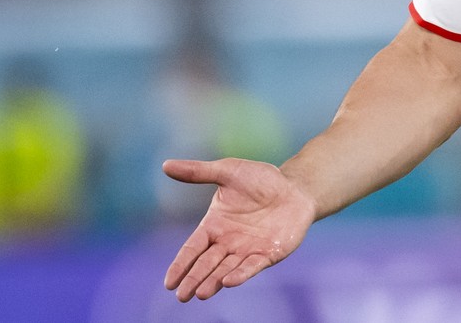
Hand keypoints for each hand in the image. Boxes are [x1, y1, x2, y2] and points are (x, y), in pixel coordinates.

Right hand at [162, 158, 316, 301]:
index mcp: (214, 225)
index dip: (181, 264)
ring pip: (226, 270)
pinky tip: (228, 282)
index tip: (169, 282)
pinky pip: (252, 266)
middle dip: (194, 279)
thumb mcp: (227, 171)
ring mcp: (247, 250)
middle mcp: (228, 242)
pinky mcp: (268, 254)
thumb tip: (164, 165)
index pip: (193, 248)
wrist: (295, 187)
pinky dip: (240, 274)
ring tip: (200, 293)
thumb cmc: (260, 179)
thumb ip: (197, 172)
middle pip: (206, 264)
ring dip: (213, 282)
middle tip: (182, 295)